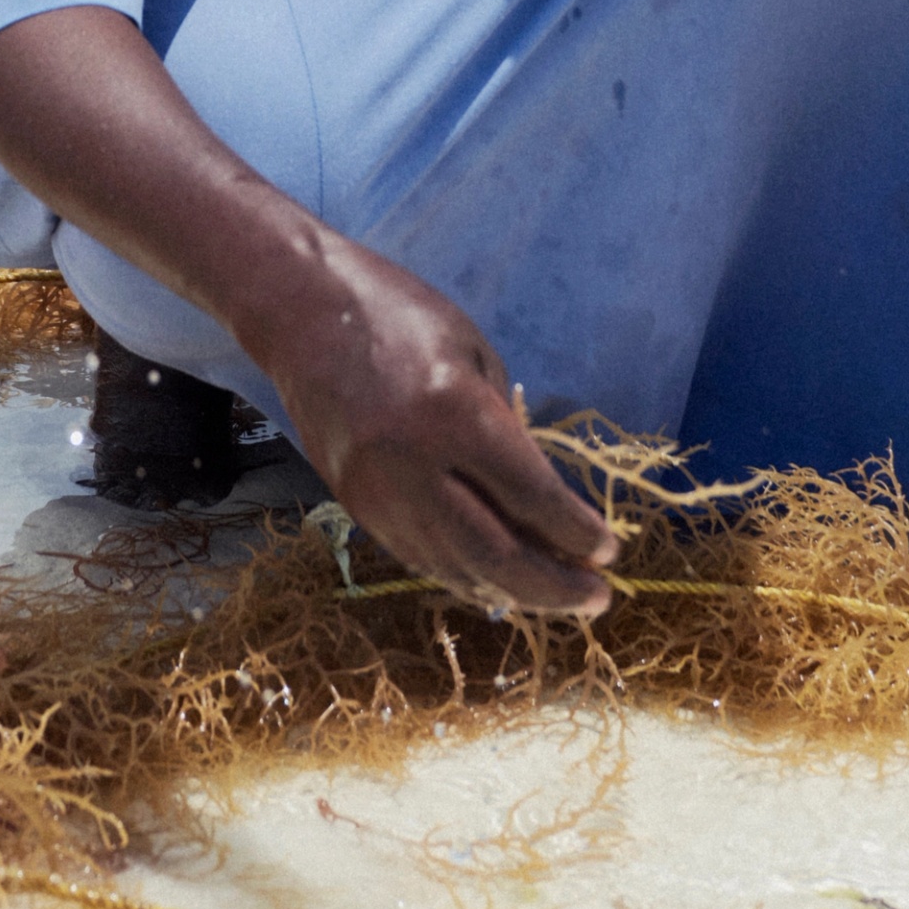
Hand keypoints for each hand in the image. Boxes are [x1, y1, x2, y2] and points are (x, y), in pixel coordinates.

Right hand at [236, 237, 622, 616]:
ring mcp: (376, 494)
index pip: (530, 496)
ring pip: (454, 569)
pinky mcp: (353, 504)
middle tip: (596, 598)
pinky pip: (417, 557)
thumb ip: (507, 427)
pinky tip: (496, 582)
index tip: (609, 551)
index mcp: (453, 415)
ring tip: (555, 597)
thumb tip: (537, 497)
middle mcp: (412, 467)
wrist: (299, 311)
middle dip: (554, 586)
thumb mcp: (473, 353)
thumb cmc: (399, 313)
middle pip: (494, 555)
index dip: (576, 532)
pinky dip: (463, 576)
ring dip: (511, 592)